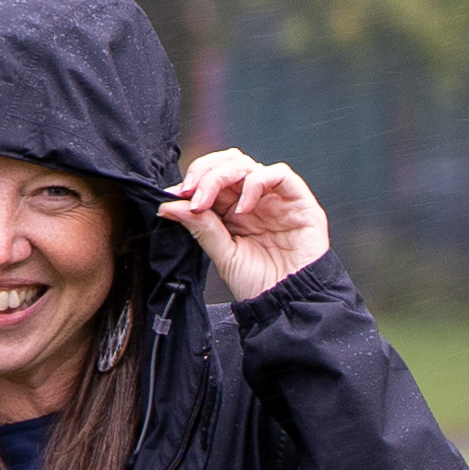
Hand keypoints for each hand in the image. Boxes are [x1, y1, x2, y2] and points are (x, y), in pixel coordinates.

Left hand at [162, 150, 331, 300]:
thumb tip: (168, 205)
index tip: (175, 196)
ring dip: (221, 176)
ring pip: (247, 164)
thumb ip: (200, 227)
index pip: (212, 177)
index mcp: (235, 211)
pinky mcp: (299, 201)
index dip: (193, 180)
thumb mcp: (223, 256)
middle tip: (191, 195)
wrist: (290, 306)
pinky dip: (255, 183)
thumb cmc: (262, 285)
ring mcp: (276, 199)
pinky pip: (278, 173)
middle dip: (204, 173)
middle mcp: (255, 200)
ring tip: (209, 203)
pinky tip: (244, 209)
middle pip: (227, 163)